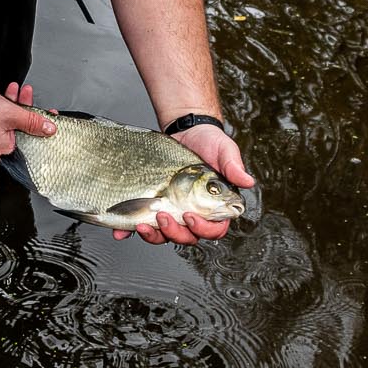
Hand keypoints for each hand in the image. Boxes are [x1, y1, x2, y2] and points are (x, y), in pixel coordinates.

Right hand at [0, 80, 53, 162]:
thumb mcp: (10, 113)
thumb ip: (32, 121)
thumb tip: (48, 128)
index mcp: (5, 153)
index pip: (32, 144)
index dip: (42, 129)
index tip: (49, 119)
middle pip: (22, 132)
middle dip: (28, 112)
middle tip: (32, 100)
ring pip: (10, 124)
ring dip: (16, 106)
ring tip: (19, 92)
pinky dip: (5, 109)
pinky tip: (7, 96)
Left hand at [117, 122, 254, 245]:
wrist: (186, 130)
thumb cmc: (209, 142)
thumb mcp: (224, 150)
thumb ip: (234, 167)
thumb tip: (247, 181)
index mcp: (214, 207)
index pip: (213, 230)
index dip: (202, 229)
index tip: (191, 214)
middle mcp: (193, 213)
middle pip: (187, 237)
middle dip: (174, 232)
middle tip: (163, 217)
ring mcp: (173, 211)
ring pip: (165, 236)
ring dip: (153, 236)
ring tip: (141, 225)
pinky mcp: (153, 205)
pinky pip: (142, 222)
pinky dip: (130, 229)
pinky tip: (120, 230)